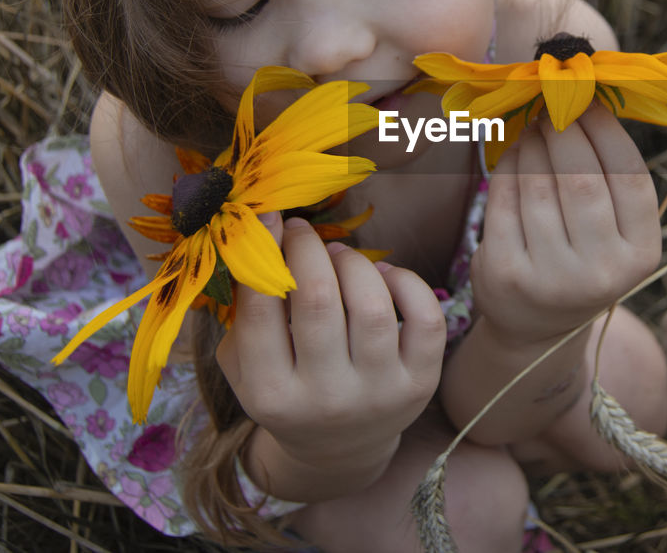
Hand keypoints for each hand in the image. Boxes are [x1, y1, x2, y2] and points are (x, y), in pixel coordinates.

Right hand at [215, 218, 445, 470]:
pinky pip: (424, 317)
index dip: (264, 251)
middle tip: (304, 232)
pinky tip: (383, 276)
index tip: (269, 218)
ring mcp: (378, 392)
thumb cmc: (286, 391)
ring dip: (353, 263)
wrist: (340, 448)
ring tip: (340, 255)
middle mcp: (325, 398)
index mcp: (271, 395)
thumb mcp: (245, 366)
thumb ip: (241, 312)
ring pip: (371, 304)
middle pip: (319, 299)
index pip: (261, 309)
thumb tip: (256, 235)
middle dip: (309, 249)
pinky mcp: (420, 383)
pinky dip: (405, 282)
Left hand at [471, 103, 661, 348]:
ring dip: (534, 145)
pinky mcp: (507, 273)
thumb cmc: (583, 257)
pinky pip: (504, 201)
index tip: (590, 100)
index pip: (630, 177)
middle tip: (554, 107)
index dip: (608, 131)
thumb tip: (590, 96)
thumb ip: (611, 177)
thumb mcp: (615, 231)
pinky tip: (515, 153)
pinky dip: (508, 167)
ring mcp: (552, 277)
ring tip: (535, 128)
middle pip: (582, 180)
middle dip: (565, 131)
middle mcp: (602, 272)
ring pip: (538, 187)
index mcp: (642, 254)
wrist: (538, 325)